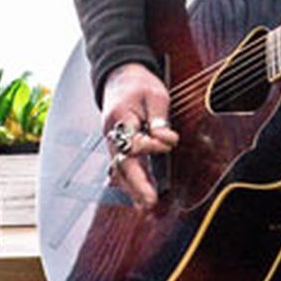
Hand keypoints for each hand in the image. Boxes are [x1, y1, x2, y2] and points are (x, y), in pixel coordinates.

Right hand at [100, 62, 177, 209]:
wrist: (119, 74)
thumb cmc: (139, 83)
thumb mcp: (155, 95)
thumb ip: (160, 119)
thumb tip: (166, 141)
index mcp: (120, 118)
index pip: (133, 141)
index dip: (151, 145)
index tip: (169, 142)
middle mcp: (112, 133)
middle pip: (122, 164)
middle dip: (136, 184)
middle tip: (149, 202)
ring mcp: (112, 140)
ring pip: (119, 169)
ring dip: (131, 188)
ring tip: (143, 206)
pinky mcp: (117, 144)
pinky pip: (120, 166)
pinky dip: (127, 181)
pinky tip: (135, 195)